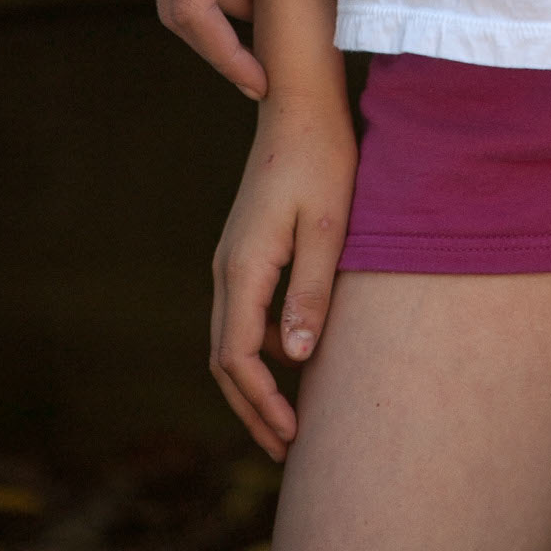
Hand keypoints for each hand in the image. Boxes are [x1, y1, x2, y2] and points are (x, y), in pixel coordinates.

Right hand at [211, 103, 357, 459]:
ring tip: (285, 418)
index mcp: (243, 266)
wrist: (297, 102)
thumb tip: (292, 359)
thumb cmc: (320, 157)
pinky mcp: (244, 247)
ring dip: (250, 381)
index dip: (259, 401)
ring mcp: (231, 256)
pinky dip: (255, 349)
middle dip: (250, 407)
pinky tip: (287, 359)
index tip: (290, 435)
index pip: (236, 355)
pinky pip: (239, 314)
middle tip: (283, 448)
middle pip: (223, 356)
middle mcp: (227, 266)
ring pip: (227, 337)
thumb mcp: (327, 225)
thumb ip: (311, 291)